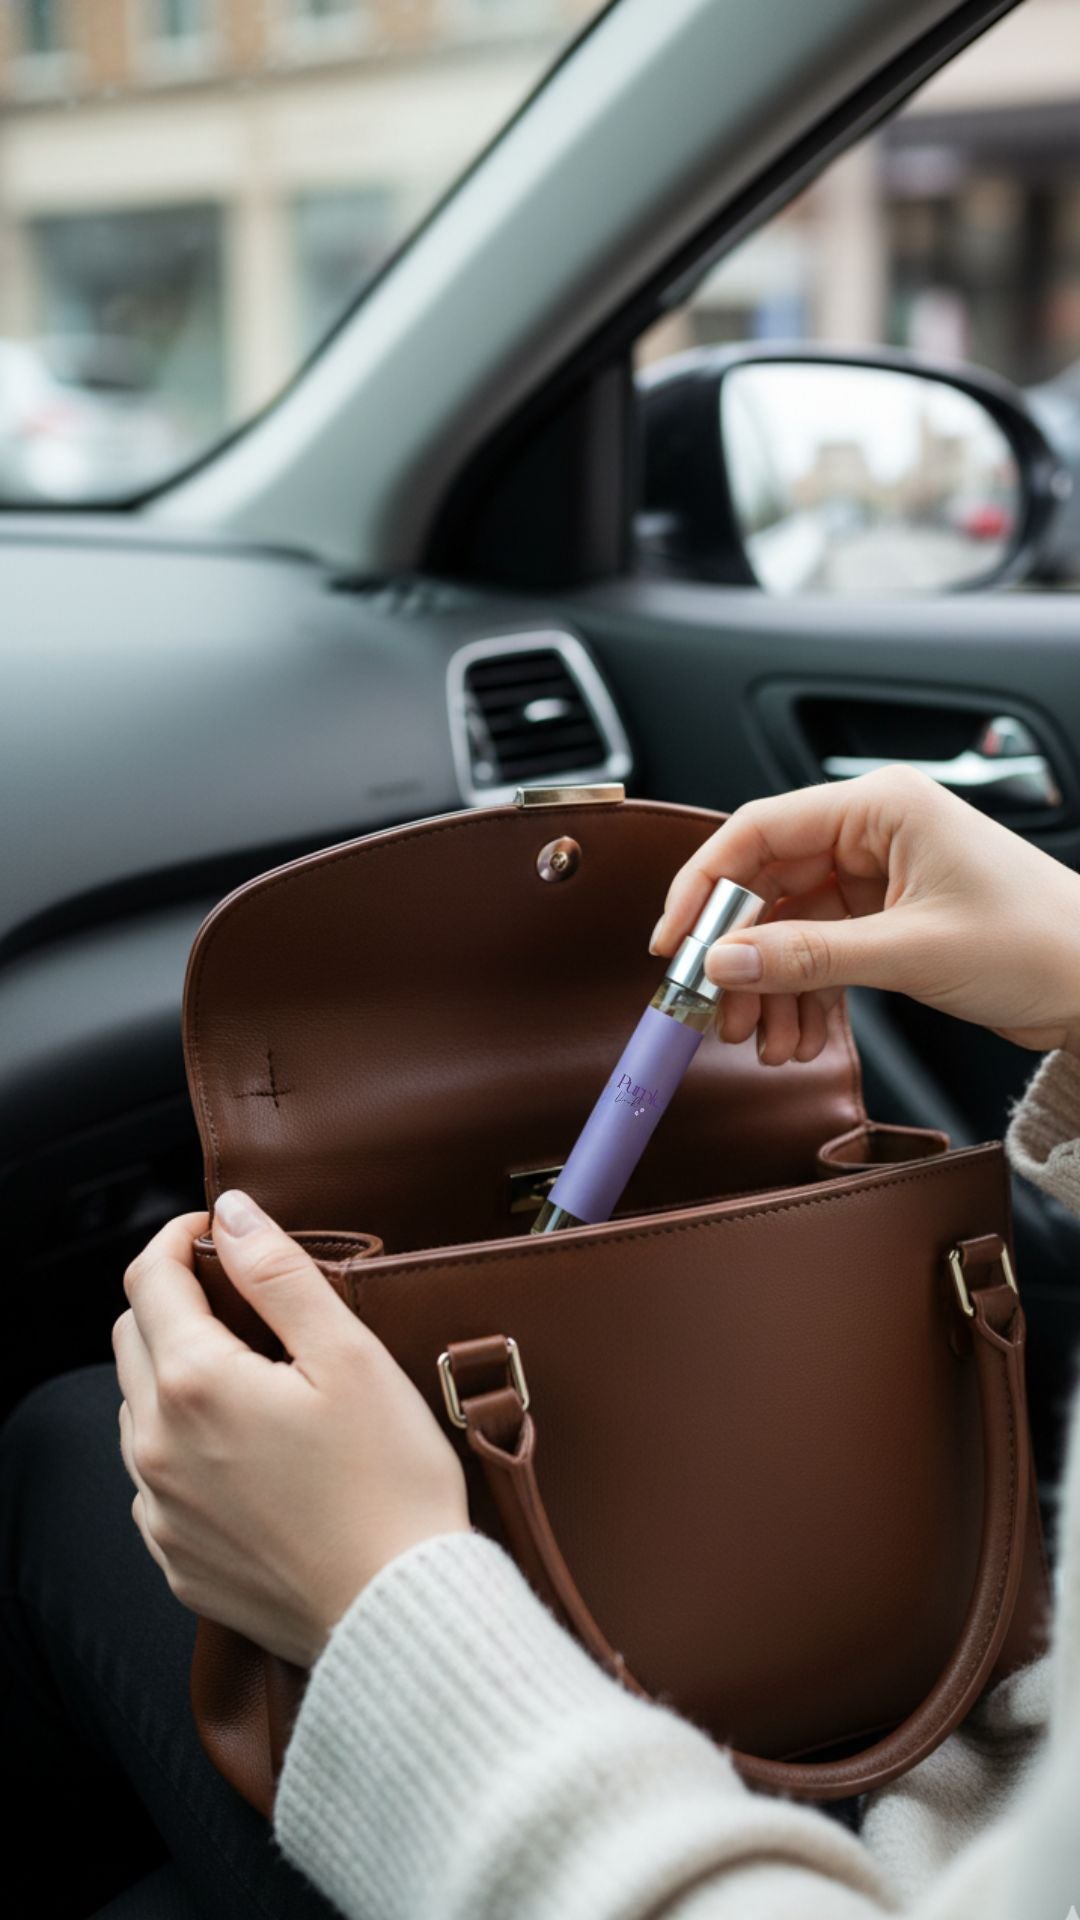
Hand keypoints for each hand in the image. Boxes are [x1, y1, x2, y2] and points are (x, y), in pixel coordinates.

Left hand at [113, 1193, 468, 1666]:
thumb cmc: (389, 1483)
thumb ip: (280, 1274)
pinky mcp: (174, 1558)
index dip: (180, 1238)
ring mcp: (159, 1509)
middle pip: (134, 1338)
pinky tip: (246, 1452)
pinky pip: (156, 1479)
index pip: (150, 1278)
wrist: (397, 1613)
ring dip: (176, 1373)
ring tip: (252, 1377)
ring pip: (139, 1409)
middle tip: (242, 1296)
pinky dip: (185, 1445)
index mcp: (195, 1383)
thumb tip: (232, 1214)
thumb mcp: (349, 1356)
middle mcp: (156, 1445)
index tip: (219, 1231)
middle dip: (175, 1300)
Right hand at [649, 765, 1079, 1065]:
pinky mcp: (888, 918)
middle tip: (713, 1009)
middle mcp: (873, 832)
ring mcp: (880, 876)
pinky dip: (803, 994)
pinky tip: (798, 1035)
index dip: (704, 886)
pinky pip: (819, 951)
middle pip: (767, 884)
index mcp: (880, 808)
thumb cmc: (1038, 942)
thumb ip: (808, 958)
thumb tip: (724, 964)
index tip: (672, 943)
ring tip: (762, 1040)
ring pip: (789, 927)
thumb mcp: (909, 952)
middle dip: (737, 955)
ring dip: (768, 986)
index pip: (759, 832)